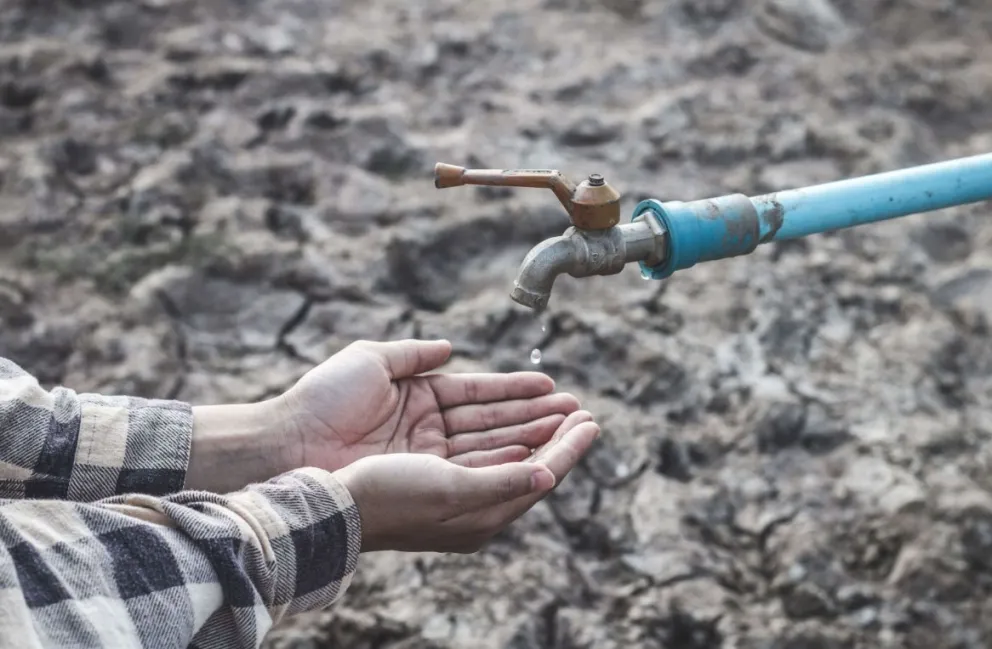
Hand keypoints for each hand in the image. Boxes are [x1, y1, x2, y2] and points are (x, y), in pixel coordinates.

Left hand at [278, 339, 579, 471]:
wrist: (289, 444)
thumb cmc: (322, 399)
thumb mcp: (371, 361)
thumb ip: (414, 354)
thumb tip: (450, 347)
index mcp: (420, 400)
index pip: (480, 394)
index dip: (517, 390)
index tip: (552, 385)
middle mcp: (430, 432)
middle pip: (496, 424)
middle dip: (538, 417)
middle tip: (578, 410)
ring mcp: (430, 460)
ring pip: (495, 448)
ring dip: (536, 438)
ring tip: (574, 427)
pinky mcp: (429, 484)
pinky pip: (479, 472)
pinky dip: (512, 464)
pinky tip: (544, 454)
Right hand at [334, 410, 599, 552]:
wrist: (332, 502)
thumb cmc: (390, 498)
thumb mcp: (452, 490)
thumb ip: (503, 482)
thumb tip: (549, 474)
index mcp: (482, 516)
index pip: (540, 475)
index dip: (568, 447)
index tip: (593, 421)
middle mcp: (472, 503)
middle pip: (528, 461)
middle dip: (556, 433)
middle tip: (583, 408)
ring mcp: (452, 484)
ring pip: (505, 449)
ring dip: (532, 426)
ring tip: (560, 404)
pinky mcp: (433, 467)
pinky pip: (480, 446)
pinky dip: (502, 430)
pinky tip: (515, 419)